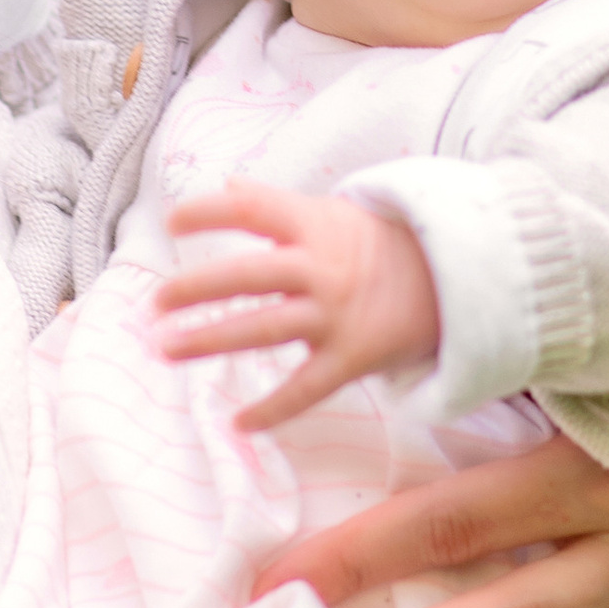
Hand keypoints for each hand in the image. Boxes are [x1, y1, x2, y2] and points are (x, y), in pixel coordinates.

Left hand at [157, 182, 440, 431]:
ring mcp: (335, 314)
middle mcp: (320, 268)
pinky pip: (305, 389)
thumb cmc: (380, 244)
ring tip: (165, 348)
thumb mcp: (333, 213)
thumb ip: (275, 205)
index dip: (210, 212)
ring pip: (262, 329)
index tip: (172, 222)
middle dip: (195, 289)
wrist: (454, 281)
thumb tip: (226, 185)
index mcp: (314, 225)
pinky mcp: (351, 356)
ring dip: (209, 340)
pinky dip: (272, 409)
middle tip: (154, 303)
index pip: (253, 210)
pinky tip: (238, 423)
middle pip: (247, 275)